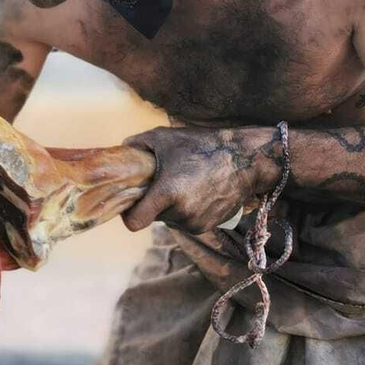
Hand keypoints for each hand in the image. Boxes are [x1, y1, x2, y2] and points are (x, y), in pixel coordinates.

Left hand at [120, 126, 282, 233]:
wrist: (246, 160)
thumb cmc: (202, 146)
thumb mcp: (164, 138)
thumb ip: (136, 145)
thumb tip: (119, 153)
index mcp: (167, 193)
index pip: (134, 222)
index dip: (129, 214)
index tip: (132, 202)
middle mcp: (181, 213)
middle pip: (152, 217)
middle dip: (153, 203)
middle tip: (163, 183)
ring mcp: (195, 222)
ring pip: (169, 220)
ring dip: (171, 207)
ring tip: (184, 184)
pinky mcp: (207, 227)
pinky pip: (185, 222)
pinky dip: (186, 211)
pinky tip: (197, 192)